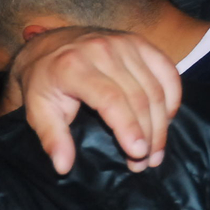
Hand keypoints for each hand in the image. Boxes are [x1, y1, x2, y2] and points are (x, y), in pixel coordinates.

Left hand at [1, 27, 181, 173]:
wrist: (47, 45)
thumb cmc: (43, 82)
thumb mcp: (37, 111)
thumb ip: (52, 138)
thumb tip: (63, 167)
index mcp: (74, 66)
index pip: (111, 99)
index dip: (128, 127)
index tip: (137, 153)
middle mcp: (102, 49)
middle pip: (138, 96)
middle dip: (147, 133)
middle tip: (146, 163)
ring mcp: (124, 42)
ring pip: (155, 86)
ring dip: (162, 122)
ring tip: (156, 151)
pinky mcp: (139, 42)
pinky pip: (167, 70)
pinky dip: (172, 97)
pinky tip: (167, 120)